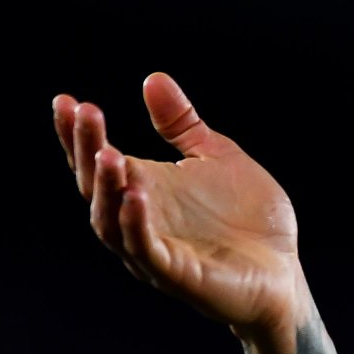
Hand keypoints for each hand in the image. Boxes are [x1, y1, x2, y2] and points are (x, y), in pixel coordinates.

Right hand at [52, 74, 304, 343]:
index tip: (67, 101)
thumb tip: (154, 78)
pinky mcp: (177, 275)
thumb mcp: (218, 158)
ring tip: (107, 152)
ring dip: (105, 187)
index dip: (77, 134)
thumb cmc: (251, 221)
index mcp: (144, 190)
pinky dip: (135, 224)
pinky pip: (146, 250)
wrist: (285, 272)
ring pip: (110, 222)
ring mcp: (155, 250)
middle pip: (94, 186)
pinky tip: (136, 195)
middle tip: (85, 113)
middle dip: (85, 149)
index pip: (96, 160)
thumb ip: (183, 125)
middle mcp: (139, 220)